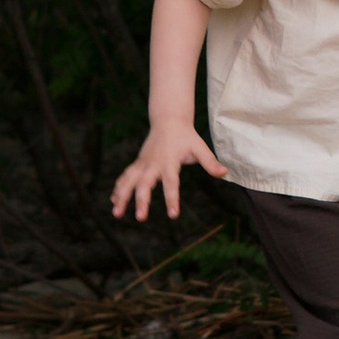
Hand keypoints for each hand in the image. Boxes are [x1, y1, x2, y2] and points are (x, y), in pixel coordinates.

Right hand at [112, 121, 227, 223]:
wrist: (168, 120)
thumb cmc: (186, 136)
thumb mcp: (200, 148)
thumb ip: (210, 162)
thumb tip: (225, 173)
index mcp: (169, 162)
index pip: (171, 183)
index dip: (171, 199)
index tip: (173, 215)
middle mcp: (153, 164)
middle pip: (145, 184)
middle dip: (141, 201)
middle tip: (140, 218)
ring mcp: (143, 163)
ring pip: (129, 181)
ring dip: (122, 196)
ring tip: (116, 213)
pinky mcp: (138, 164)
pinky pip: (126, 177)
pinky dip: (119, 188)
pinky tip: (113, 201)